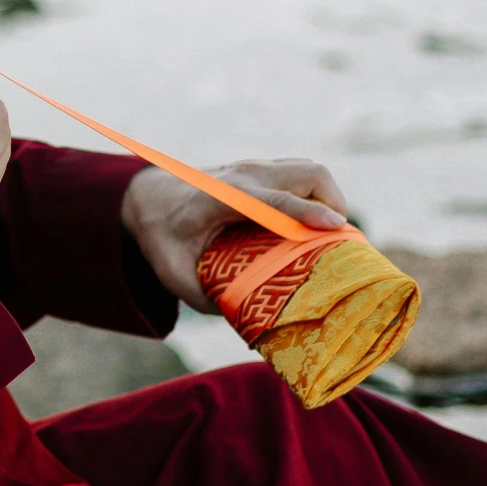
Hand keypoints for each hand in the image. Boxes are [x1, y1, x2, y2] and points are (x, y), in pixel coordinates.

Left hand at [122, 159, 347, 313]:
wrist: (149, 198)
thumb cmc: (162, 237)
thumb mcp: (173, 274)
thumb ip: (205, 296)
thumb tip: (246, 317)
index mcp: (223, 199)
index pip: (273, 200)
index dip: (306, 212)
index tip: (336, 227)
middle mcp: (244, 176)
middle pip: (308, 174)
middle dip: (334, 204)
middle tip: (337, 242)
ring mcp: (255, 167)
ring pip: (311, 170)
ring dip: (329, 198)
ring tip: (328, 235)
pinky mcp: (262, 169)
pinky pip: (303, 174)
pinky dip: (317, 195)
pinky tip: (311, 223)